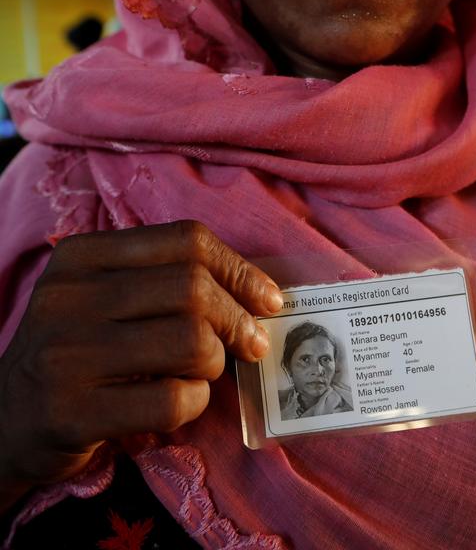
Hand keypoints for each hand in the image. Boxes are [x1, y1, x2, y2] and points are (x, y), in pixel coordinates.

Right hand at [0, 220, 282, 509]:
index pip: (187, 240)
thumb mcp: (106, 298)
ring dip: (215, 363)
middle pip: (194, 288)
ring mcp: (67, 353)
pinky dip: (194, 403)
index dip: (240, 269)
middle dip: (239, 320)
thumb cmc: (78, 351)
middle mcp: (70, 296)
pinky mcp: (72, 411)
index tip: (268, 299)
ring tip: (203, 373)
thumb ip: (167, 282)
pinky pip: (171, 400)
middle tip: (252, 343)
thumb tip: (256, 291)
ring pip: (190, 341)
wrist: (4, 418)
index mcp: (83, 256)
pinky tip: (179, 403)